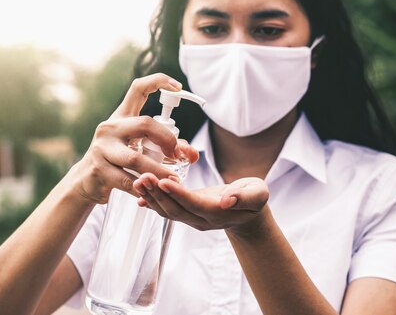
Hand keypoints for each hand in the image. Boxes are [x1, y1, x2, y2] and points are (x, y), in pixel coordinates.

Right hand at [68, 73, 198, 203]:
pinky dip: (143, 188)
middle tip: (177, 155)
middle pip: (145, 124)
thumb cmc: (117, 160)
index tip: (178, 87)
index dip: (159, 81)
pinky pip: (127, 180)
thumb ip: (166, 148)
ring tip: (174, 182)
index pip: (138, 89)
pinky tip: (150, 193)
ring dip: (159, 171)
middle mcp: (110, 128)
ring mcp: (102, 148)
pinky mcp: (99, 170)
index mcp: (121, 117)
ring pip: (136, 159)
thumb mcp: (139, 148)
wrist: (86, 181)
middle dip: (167, 140)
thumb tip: (193, 154)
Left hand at [133, 175, 268, 231]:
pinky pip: (166, 209)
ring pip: (168, 210)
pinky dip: (152, 202)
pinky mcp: (186, 213)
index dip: (178, 194)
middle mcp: (201, 219)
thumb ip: (245, 197)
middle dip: (158, 193)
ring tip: (138, 180)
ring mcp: (192, 218)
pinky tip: (139, 194)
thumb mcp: (257, 194)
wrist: (248, 214)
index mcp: (218, 213)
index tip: (163, 181)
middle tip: (143, 176)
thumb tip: (229, 200)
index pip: (194, 204)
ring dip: (152, 196)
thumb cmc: (253, 198)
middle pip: (176, 208)